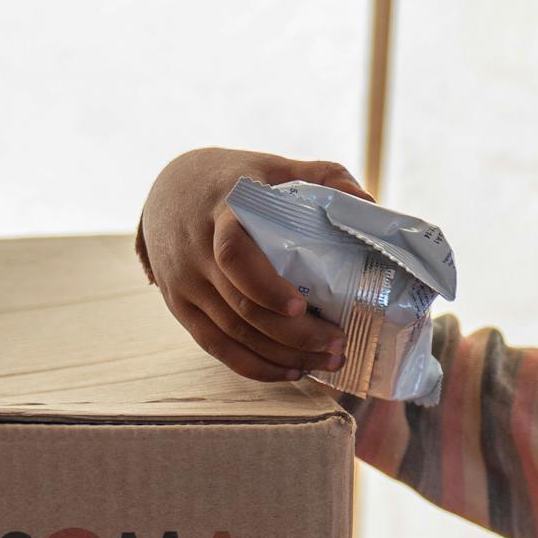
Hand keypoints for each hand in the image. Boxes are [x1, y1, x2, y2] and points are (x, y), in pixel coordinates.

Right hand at [139, 148, 374, 380]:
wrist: (169, 190)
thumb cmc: (235, 179)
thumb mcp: (274, 166)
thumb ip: (322, 175)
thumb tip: (367, 200)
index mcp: (222, 212)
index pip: (234, 254)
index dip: (265, 286)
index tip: (300, 305)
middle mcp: (197, 253)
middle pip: (241, 306)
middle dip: (294, 333)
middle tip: (338, 343)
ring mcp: (185, 284)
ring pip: (231, 333)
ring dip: (281, 355)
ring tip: (326, 361)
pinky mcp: (181, 307)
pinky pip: (215, 346)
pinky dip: (253, 365)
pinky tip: (290, 371)